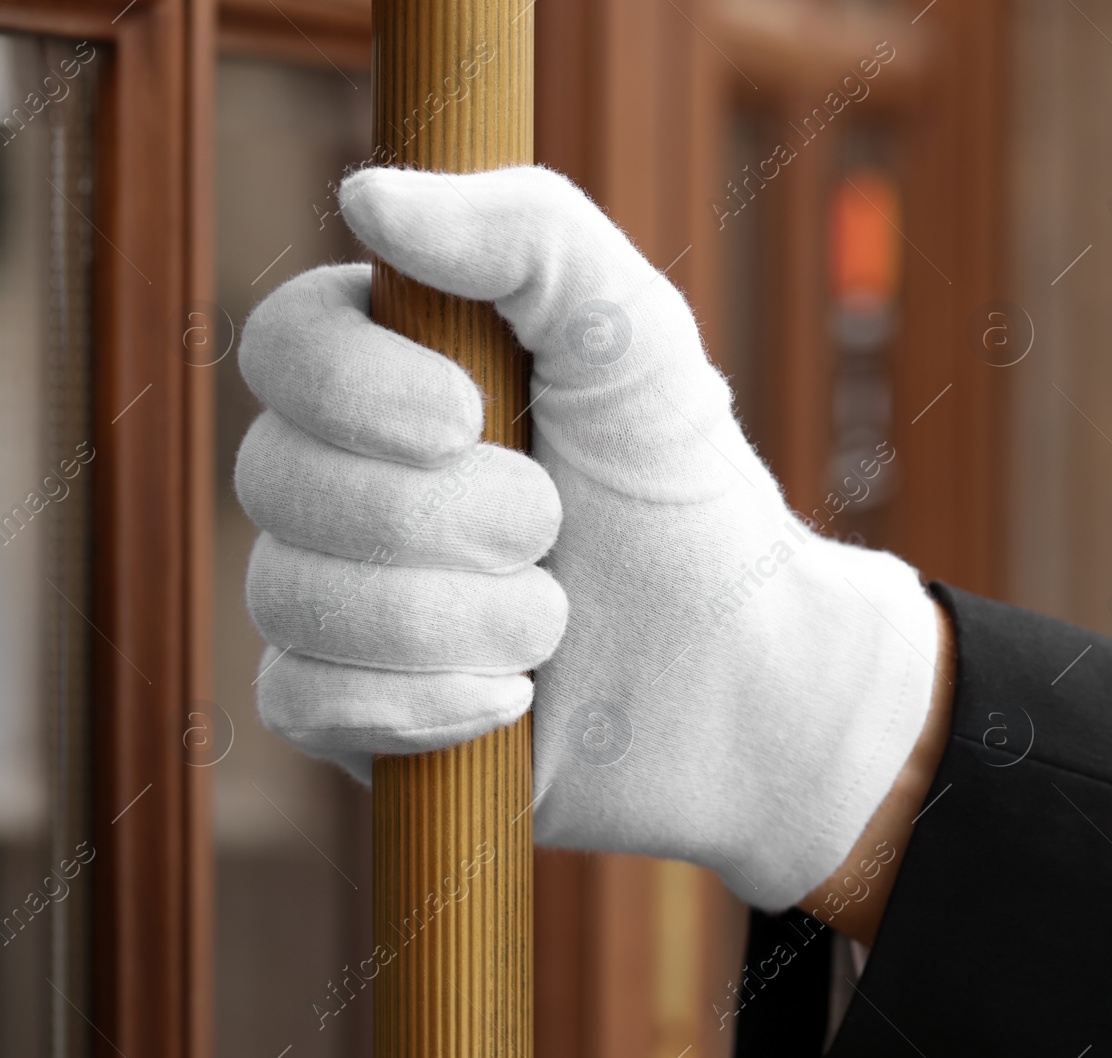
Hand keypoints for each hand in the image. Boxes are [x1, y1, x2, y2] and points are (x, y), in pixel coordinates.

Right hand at [236, 165, 940, 909]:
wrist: (736, 670)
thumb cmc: (679, 490)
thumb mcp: (633, 337)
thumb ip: (530, 237)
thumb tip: (368, 193)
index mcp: (393, 374)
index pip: (284, 348)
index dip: (353, 387)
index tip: (468, 414)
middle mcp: (344, 478)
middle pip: (275, 478)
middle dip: (444, 515)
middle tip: (553, 524)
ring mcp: (337, 596)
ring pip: (291, 596)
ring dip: (455, 613)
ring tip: (555, 617)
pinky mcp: (350, 708)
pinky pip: (303, 701)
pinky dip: (422, 701)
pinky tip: (513, 694)